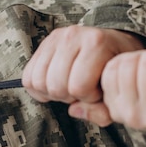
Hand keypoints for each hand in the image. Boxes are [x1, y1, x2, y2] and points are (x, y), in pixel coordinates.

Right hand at [22, 26, 145, 122]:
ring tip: (69, 87)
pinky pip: (28, 78)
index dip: (89, 97)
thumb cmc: (114, 72)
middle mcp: (73, 35)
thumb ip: (103, 110)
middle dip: (70, 96)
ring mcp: (54, 38)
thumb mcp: (117, 91)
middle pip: (56, 85)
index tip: (98, 90)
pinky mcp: (42, 45)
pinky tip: (56, 85)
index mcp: (97, 43)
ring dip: (53, 93)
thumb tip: (73, 111)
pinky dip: (39, 89)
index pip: (79, 86)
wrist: (113, 45)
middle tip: (82, 90)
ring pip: (38, 82)